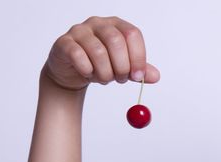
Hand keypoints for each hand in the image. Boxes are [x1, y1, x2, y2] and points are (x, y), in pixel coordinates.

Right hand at [42, 16, 160, 90]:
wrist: (72, 72)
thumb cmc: (100, 65)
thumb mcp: (123, 68)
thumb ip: (139, 71)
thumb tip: (156, 77)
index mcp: (116, 25)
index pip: (132, 34)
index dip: (138, 57)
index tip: (138, 76)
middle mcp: (98, 23)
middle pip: (116, 41)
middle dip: (122, 66)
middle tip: (121, 79)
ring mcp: (79, 31)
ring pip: (98, 51)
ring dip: (105, 72)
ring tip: (105, 79)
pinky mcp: (64, 43)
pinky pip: (78, 55)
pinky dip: (87, 70)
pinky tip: (88, 74)